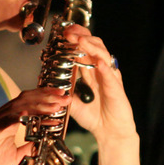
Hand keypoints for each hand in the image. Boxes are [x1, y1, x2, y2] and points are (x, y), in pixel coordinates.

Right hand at [0, 87, 70, 164]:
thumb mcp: (17, 158)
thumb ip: (29, 147)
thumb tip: (45, 139)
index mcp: (4, 123)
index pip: (28, 105)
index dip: (46, 100)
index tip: (63, 100)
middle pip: (24, 100)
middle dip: (46, 97)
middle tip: (64, 97)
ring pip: (16, 108)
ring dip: (38, 106)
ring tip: (55, 106)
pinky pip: (1, 122)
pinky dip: (17, 117)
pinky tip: (30, 115)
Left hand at [62, 24, 137, 145]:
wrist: (109, 132)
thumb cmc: (94, 116)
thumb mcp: (72, 102)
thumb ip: (62, 92)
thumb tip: (47, 84)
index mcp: (91, 70)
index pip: (85, 47)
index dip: (76, 36)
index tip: (65, 32)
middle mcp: (101, 70)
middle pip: (95, 45)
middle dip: (82, 36)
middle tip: (69, 34)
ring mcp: (110, 77)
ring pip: (103, 55)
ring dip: (92, 47)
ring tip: (81, 42)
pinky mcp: (116, 88)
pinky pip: (111, 76)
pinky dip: (105, 69)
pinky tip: (98, 63)